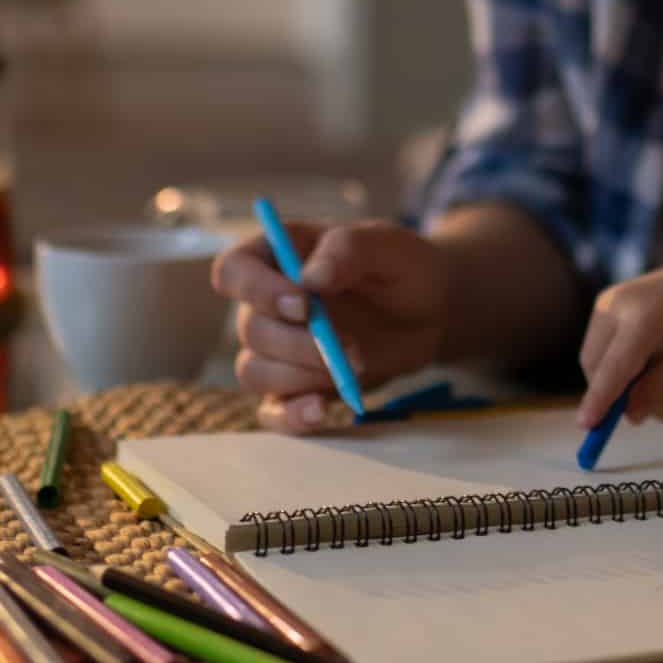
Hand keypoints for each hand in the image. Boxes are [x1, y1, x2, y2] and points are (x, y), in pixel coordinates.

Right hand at [210, 219, 447, 432]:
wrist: (428, 312)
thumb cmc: (402, 268)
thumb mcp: (388, 246)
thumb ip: (348, 248)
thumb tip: (310, 277)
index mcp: (277, 255)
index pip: (233, 270)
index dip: (257, 290)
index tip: (304, 304)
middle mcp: (266, 303)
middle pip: (250, 329)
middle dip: (298, 343)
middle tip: (349, 345)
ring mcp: (277, 349)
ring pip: (254, 372)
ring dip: (301, 376)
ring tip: (354, 367)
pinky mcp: (295, 387)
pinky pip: (272, 412)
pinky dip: (291, 417)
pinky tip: (322, 411)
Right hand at [575, 262, 662, 431]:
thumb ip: (659, 389)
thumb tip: (627, 415)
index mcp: (645, 321)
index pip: (614, 367)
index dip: (599, 399)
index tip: (586, 425)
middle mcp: (617, 306)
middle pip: (595, 365)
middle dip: (606, 391)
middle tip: (633, 404)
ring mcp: (605, 302)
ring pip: (590, 357)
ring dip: (608, 375)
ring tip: (647, 365)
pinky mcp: (601, 304)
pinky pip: (594, 345)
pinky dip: (608, 360)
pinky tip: (638, 352)